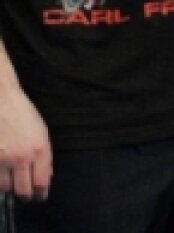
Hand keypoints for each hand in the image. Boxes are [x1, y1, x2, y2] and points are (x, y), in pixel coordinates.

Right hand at [0, 81, 51, 201]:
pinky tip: (2, 174)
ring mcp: (3, 159)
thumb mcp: (41, 132)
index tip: (39, 197)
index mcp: (40, 149)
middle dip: (26, 195)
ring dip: (9, 188)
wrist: (1, 101)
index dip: (40, 194)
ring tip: (12, 182)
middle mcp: (22, 157)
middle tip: (26, 195)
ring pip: (6, 188)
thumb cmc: (23, 115)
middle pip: (24, 190)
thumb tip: (46, 177)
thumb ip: (44, 156)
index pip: (42, 182)